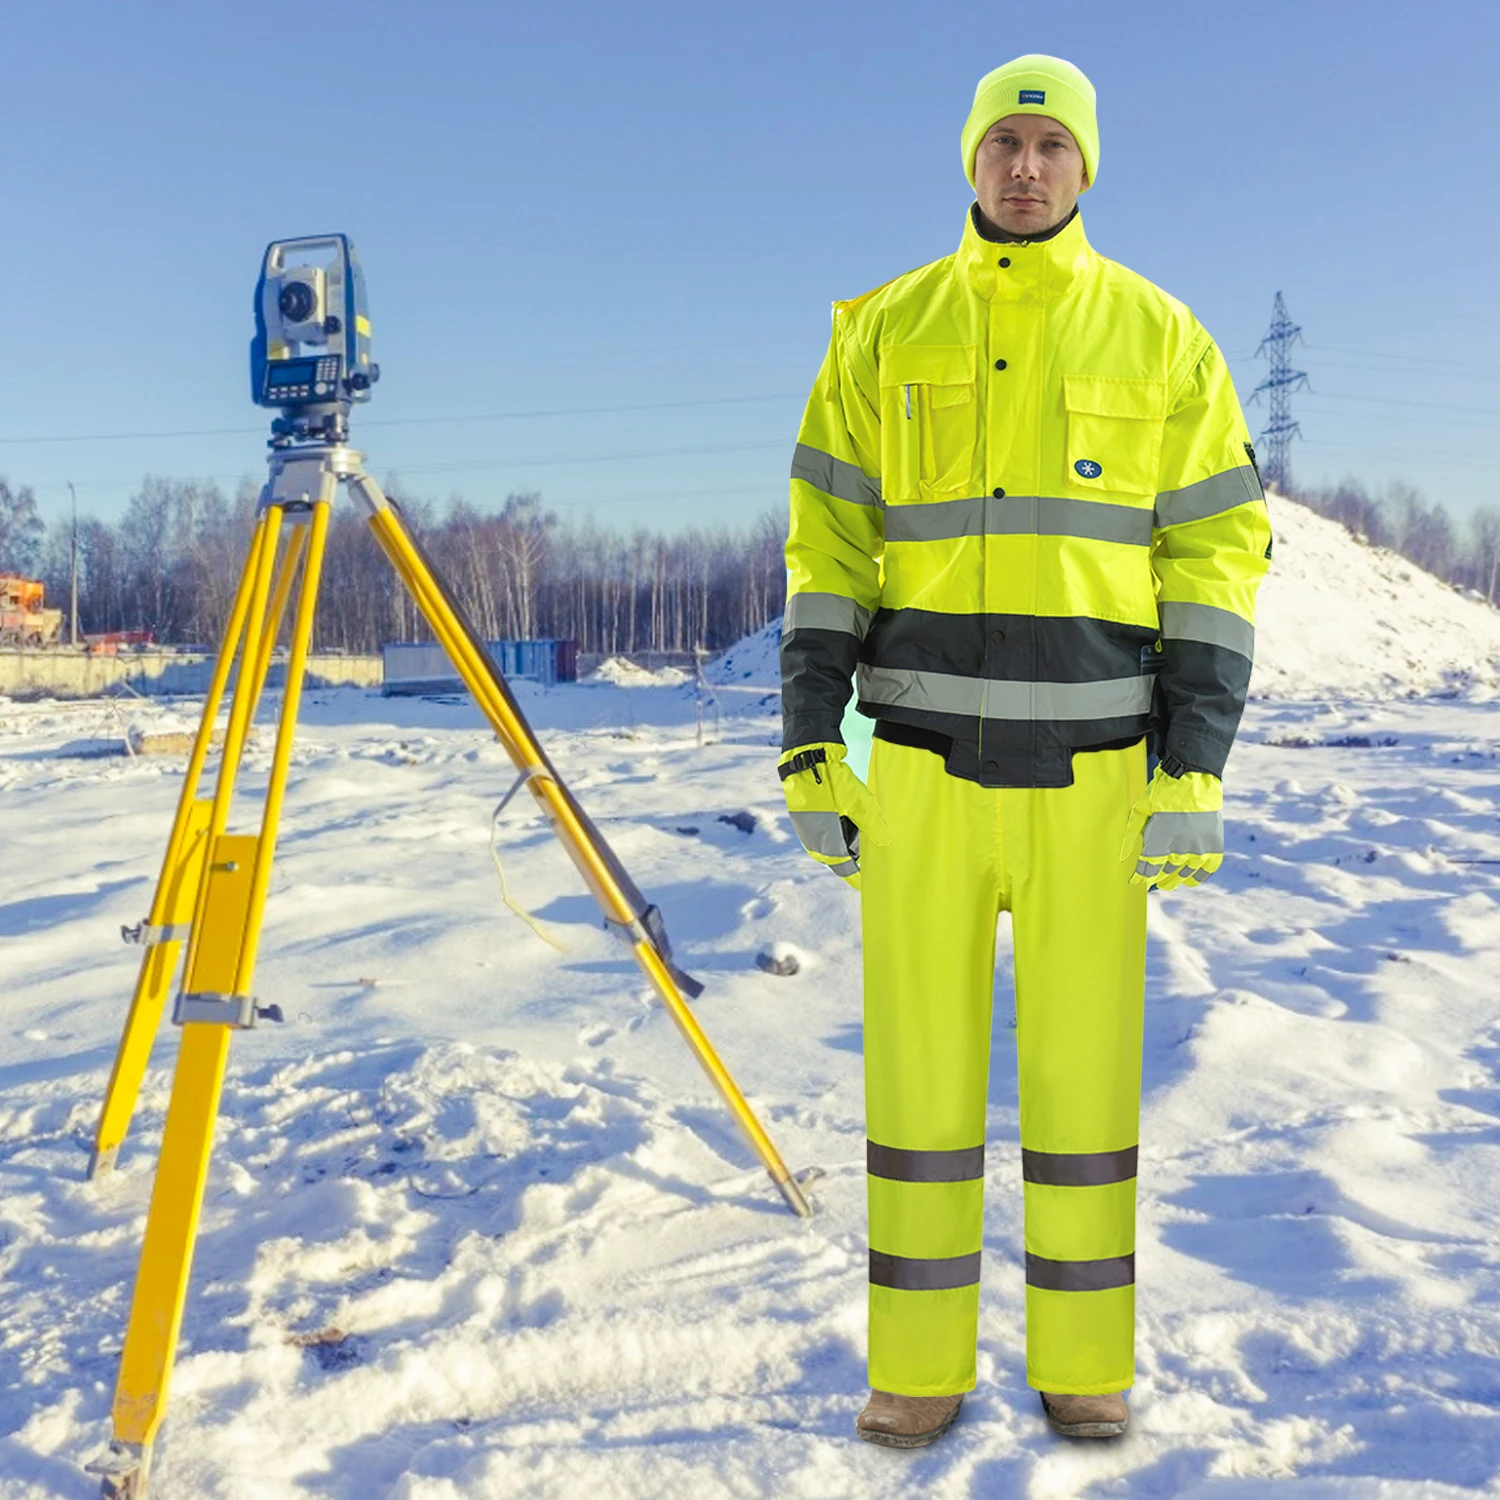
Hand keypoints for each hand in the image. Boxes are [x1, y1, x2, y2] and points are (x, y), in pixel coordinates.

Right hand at [778, 741, 890, 889]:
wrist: (806, 760)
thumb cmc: (833, 783)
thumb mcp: (859, 804)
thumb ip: (873, 826)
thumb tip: (886, 843)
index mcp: (828, 845)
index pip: (846, 870)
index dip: (858, 878)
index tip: (870, 885)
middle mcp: (815, 843)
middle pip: (841, 857)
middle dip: (856, 854)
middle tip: (873, 849)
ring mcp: (808, 832)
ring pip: (833, 843)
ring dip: (847, 839)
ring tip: (861, 824)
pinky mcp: (805, 820)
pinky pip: (825, 833)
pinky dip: (838, 829)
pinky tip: (847, 814)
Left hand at [1120, 764, 1222, 889]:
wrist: (1193, 780)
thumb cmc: (1163, 792)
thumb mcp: (1141, 810)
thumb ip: (1132, 834)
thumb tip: (1123, 855)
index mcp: (1158, 841)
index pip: (1147, 868)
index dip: (1141, 876)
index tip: (1136, 880)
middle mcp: (1179, 849)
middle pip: (1165, 872)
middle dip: (1157, 877)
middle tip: (1153, 881)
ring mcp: (1198, 849)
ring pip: (1184, 873)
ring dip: (1175, 880)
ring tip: (1168, 884)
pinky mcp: (1214, 845)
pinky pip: (1207, 869)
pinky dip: (1198, 877)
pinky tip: (1190, 880)